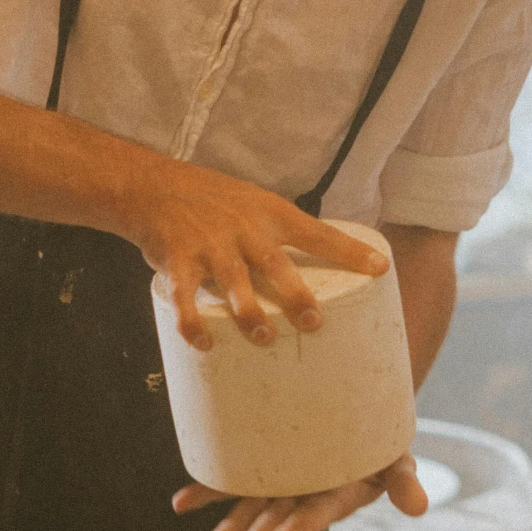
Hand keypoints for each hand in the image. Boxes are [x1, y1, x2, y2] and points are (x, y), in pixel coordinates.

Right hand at [126, 156, 385, 350]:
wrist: (151, 186)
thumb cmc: (211, 200)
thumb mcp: (252, 203)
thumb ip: (277, 236)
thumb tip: (311, 275)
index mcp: (269, 213)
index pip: (317, 232)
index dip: (349, 251)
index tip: (380, 268)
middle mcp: (242, 228)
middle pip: (275, 264)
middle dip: (296, 295)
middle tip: (313, 322)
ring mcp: (209, 245)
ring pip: (234, 283)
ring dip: (249, 314)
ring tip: (264, 338)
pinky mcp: (177, 261)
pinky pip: (185, 298)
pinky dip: (193, 324)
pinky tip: (204, 344)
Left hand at [173, 452, 427, 530]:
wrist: (354, 409)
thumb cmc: (380, 436)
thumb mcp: (398, 457)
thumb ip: (403, 482)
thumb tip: (419, 508)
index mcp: (336, 495)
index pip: (315, 514)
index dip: (297, 529)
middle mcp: (304, 493)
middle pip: (279, 516)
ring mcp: (281, 480)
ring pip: (253, 504)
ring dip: (231, 522)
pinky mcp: (259, 463)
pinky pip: (230, 478)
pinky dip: (205, 491)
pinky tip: (181, 503)